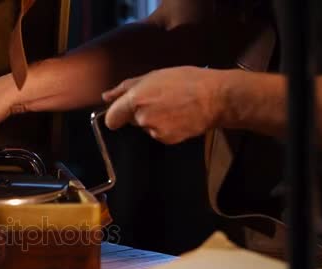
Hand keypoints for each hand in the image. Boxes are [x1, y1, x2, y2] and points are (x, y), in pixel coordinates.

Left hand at [101, 66, 223, 143]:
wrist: (216, 98)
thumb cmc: (187, 81)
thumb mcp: (154, 76)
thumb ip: (125, 87)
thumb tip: (106, 96)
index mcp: (136, 99)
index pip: (111, 118)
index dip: (116, 114)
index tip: (123, 111)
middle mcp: (142, 117)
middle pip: (129, 121)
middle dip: (138, 112)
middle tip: (158, 100)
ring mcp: (154, 130)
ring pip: (145, 126)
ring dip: (153, 119)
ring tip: (171, 106)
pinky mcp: (166, 139)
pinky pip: (157, 133)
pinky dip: (164, 127)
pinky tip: (177, 116)